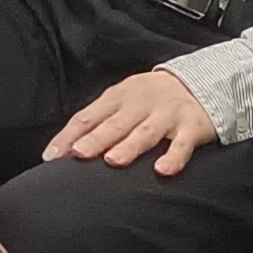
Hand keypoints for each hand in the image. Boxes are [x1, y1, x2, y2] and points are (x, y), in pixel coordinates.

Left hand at [48, 66, 219, 173]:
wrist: (201, 82)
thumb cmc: (151, 99)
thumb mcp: (123, 101)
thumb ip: (99, 121)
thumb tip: (67, 148)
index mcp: (117, 97)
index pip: (88, 117)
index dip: (68, 136)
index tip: (51, 157)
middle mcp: (139, 104)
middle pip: (114, 124)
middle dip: (95, 139)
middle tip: (77, 154)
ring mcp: (166, 115)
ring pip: (145, 132)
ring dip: (128, 146)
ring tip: (112, 161)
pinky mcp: (192, 126)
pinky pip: (182, 144)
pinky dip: (173, 157)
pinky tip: (162, 170)